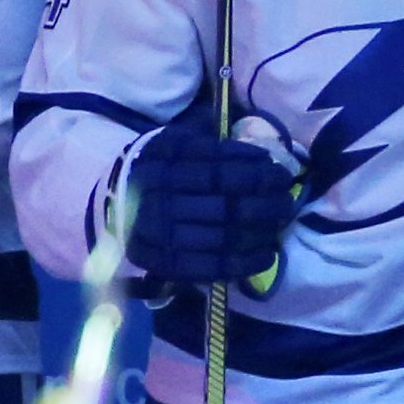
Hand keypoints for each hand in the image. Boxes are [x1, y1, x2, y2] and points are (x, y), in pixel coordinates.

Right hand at [119, 107, 298, 289]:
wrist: (116, 202)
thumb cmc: (161, 168)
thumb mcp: (175, 140)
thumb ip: (207, 136)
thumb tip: (254, 136)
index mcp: (161, 164)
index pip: (216, 169)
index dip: (253, 172)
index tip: (279, 172)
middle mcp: (156, 199)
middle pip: (223, 205)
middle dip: (265, 204)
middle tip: (287, 201)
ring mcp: (157, 235)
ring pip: (221, 237)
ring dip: (259, 232)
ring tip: (280, 224)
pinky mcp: (161, 263)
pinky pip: (208, 267)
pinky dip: (242, 263)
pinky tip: (266, 255)